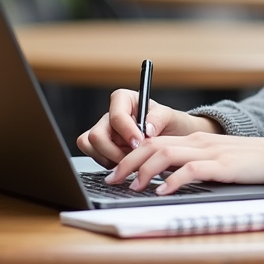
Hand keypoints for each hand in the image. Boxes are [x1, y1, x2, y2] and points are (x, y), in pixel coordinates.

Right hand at [76, 88, 220, 167]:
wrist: (173, 138)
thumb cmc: (169, 124)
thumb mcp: (170, 116)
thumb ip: (159, 118)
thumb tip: (148, 129)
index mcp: (124, 100)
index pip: (116, 115)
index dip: (126, 132)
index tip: (139, 142)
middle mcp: (110, 115)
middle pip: (97, 134)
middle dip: (115, 151)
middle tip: (135, 157)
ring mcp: (104, 132)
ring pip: (90, 146)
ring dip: (111, 159)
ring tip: (131, 160)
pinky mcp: (102, 147)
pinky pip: (94, 157)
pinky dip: (109, 164)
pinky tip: (126, 163)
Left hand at [105, 132, 263, 194]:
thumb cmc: (246, 161)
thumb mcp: (214, 158)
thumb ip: (192, 162)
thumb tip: (165, 178)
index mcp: (194, 140)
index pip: (154, 141)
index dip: (131, 155)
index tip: (117, 170)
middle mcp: (198, 142)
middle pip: (153, 145)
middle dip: (128, 162)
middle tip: (113, 179)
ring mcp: (210, 152)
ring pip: (166, 154)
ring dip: (145, 171)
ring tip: (133, 186)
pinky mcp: (222, 165)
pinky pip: (191, 170)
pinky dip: (173, 180)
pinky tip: (162, 190)